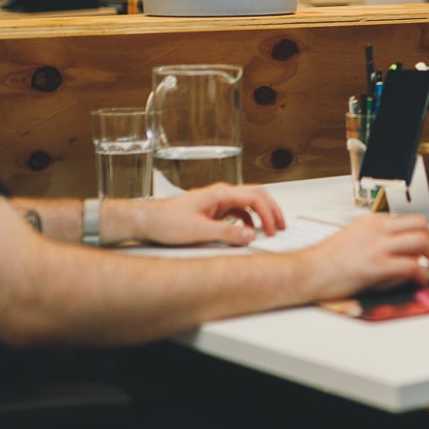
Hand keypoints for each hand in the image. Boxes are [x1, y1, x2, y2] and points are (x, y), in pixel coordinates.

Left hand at [130, 183, 285, 246]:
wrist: (147, 220)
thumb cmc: (167, 221)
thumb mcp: (198, 231)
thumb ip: (227, 233)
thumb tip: (249, 235)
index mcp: (221, 194)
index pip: (255, 198)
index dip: (268, 214)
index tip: (272, 230)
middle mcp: (221, 194)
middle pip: (256, 195)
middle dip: (272, 210)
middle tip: (281, 225)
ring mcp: (217, 201)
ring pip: (248, 202)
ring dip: (261, 214)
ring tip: (269, 228)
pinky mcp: (213, 209)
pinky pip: (238, 210)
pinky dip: (248, 219)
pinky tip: (248, 230)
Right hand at [307, 214, 428, 297]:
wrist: (305, 272)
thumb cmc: (324, 262)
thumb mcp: (353, 241)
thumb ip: (377, 242)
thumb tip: (398, 253)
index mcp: (370, 221)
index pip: (407, 220)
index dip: (422, 234)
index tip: (427, 247)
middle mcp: (376, 229)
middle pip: (420, 225)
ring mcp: (377, 246)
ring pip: (421, 241)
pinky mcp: (376, 266)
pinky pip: (411, 266)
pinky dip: (422, 274)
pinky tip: (421, 281)